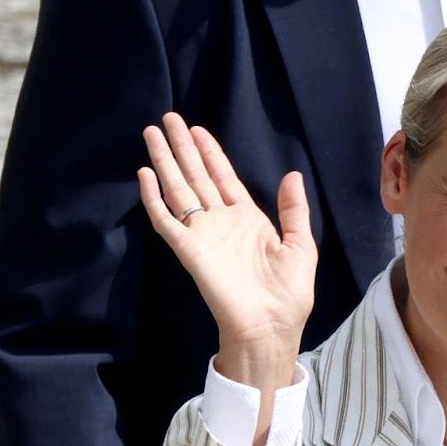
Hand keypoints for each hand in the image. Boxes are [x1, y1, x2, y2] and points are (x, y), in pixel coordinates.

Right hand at [139, 113, 315, 380]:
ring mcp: (203, 234)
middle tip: (168, 119)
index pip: (223, 178)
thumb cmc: (289, 294)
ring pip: (179, 190)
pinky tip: (146, 174)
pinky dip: (154, 198)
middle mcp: (221, 222)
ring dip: (165, 161)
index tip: (197, 129)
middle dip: (182, 148)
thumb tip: (292, 174)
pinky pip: (166, 220)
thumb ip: (293, 210)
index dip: (210, 153)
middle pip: (196, 176)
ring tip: (152, 133)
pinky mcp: (189, 250)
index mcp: (248, 219)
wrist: (270, 326)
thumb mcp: (300, 245)